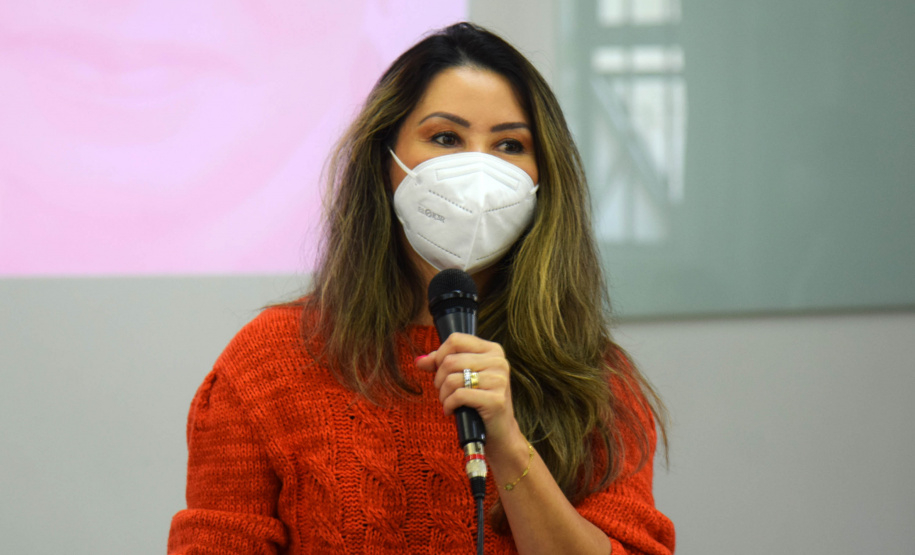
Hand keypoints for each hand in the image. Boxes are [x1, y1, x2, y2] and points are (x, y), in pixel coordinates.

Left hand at [415, 332, 520, 446]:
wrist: (499, 432)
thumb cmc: (478, 401)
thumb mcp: (462, 377)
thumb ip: (442, 364)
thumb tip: (419, 361)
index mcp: (492, 350)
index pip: (456, 339)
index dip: (440, 355)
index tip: (438, 370)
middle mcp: (499, 361)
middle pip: (450, 361)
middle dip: (439, 380)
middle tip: (443, 392)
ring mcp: (499, 380)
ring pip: (452, 379)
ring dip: (443, 394)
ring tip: (447, 402)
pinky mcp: (496, 399)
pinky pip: (458, 396)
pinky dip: (448, 405)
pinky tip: (451, 411)